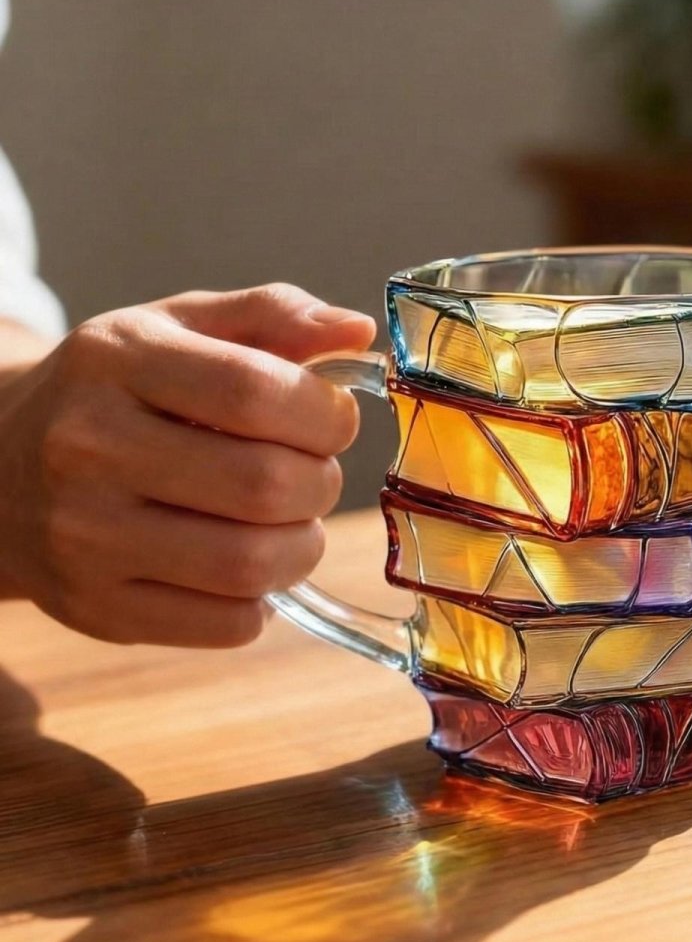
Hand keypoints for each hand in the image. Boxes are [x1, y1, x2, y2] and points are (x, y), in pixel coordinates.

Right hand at [0, 284, 376, 645]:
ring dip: (303, 546)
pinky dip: (263, 600)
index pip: (256, 393)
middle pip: (265, 484)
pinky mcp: (97, 607)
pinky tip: (247, 566)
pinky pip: (228, 625)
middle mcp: (87, 447)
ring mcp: (84, 537)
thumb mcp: (180, 328)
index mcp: (116, 362)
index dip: (327, 415)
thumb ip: (273, 315)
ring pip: (252, 564)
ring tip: (290, 523)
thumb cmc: (118, 392)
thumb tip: (358, 331)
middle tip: (311, 474)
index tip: (334, 421)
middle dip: (321, 482)